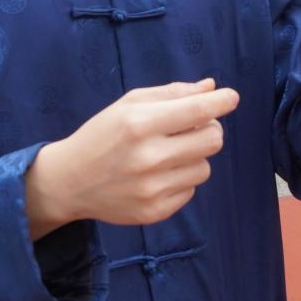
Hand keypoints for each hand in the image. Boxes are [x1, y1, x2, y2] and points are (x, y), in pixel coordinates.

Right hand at [24, 80, 236, 237]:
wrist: (69, 181)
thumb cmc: (102, 135)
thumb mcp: (129, 104)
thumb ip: (172, 94)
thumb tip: (212, 88)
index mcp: (140, 124)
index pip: (199, 111)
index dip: (222, 102)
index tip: (231, 98)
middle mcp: (148, 157)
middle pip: (213, 139)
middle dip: (208, 128)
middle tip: (191, 127)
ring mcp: (152, 189)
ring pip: (205, 167)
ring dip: (193, 157)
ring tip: (167, 154)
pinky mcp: (155, 212)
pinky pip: (190, 190)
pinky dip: (181, 180)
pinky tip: (156, 175)